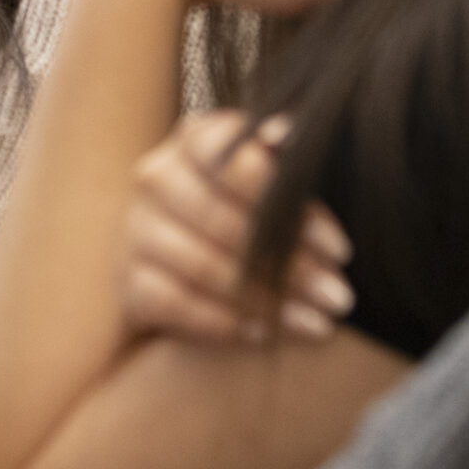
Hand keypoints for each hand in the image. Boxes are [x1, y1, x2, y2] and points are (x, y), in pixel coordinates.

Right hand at [118, 111, 352, 344]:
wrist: (181, 262)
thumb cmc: (245, 213)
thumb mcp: (270, 184)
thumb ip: (287, 164)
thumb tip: (288, 134)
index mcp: (195, 139)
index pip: (232, 158)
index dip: (288, 204)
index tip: (340, 249)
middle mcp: (157, 176)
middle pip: (221, 218)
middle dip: (289, 265)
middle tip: (339, 298)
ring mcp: (137, 229)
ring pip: (201, 265)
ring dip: (266, 300)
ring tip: (316, 323)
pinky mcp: (128, 280)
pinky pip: (172, 303)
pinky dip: (221, 322)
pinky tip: (263, 334)